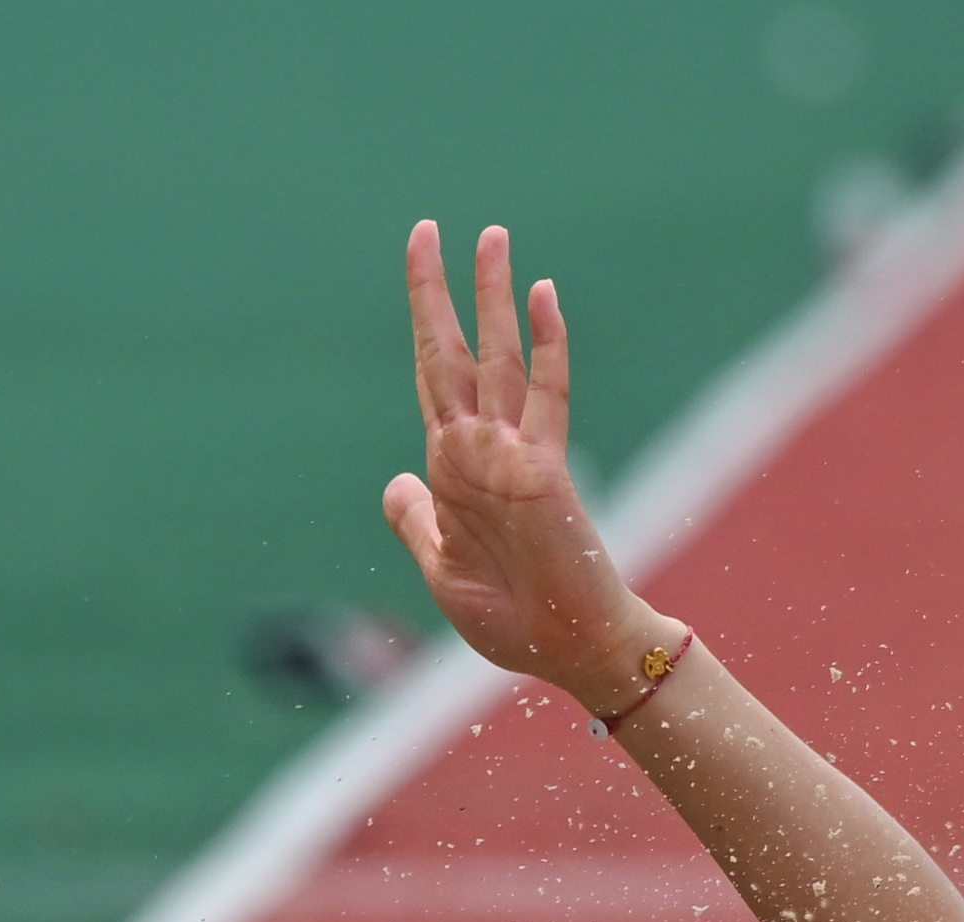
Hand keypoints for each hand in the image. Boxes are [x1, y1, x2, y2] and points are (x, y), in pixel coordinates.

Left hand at [381, 221, 677, 708]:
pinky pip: (546, 394)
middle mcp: (480, 450)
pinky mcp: (543, 469)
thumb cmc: (514, 622)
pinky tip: (542, 294)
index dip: (422, 324)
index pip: (432, 378)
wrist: (568, 651)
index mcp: (451, 471)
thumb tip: (395, 483)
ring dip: (493, 296)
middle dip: (440, 291)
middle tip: (428, 228)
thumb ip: (416, 522)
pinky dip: (546, 344)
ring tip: (491, 236)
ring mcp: (512, 454)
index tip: (420, 272)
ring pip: (500, 357)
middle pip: (456, 352)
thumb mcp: (441, 569)